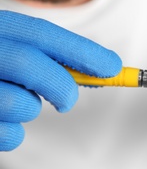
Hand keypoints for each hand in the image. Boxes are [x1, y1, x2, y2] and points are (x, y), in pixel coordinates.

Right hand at [0, 10, 121, 150]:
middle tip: (69, 100)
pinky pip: (6, 135)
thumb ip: (44, 55)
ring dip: (30, 109)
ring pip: (17, 103)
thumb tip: (102, 69)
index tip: (113, 67)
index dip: (81, 50)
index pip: (41, 33)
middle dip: (61, 84)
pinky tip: (3, 123)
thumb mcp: (10, 48)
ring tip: (18, 103)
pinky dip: (15, 134)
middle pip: (28, 63)